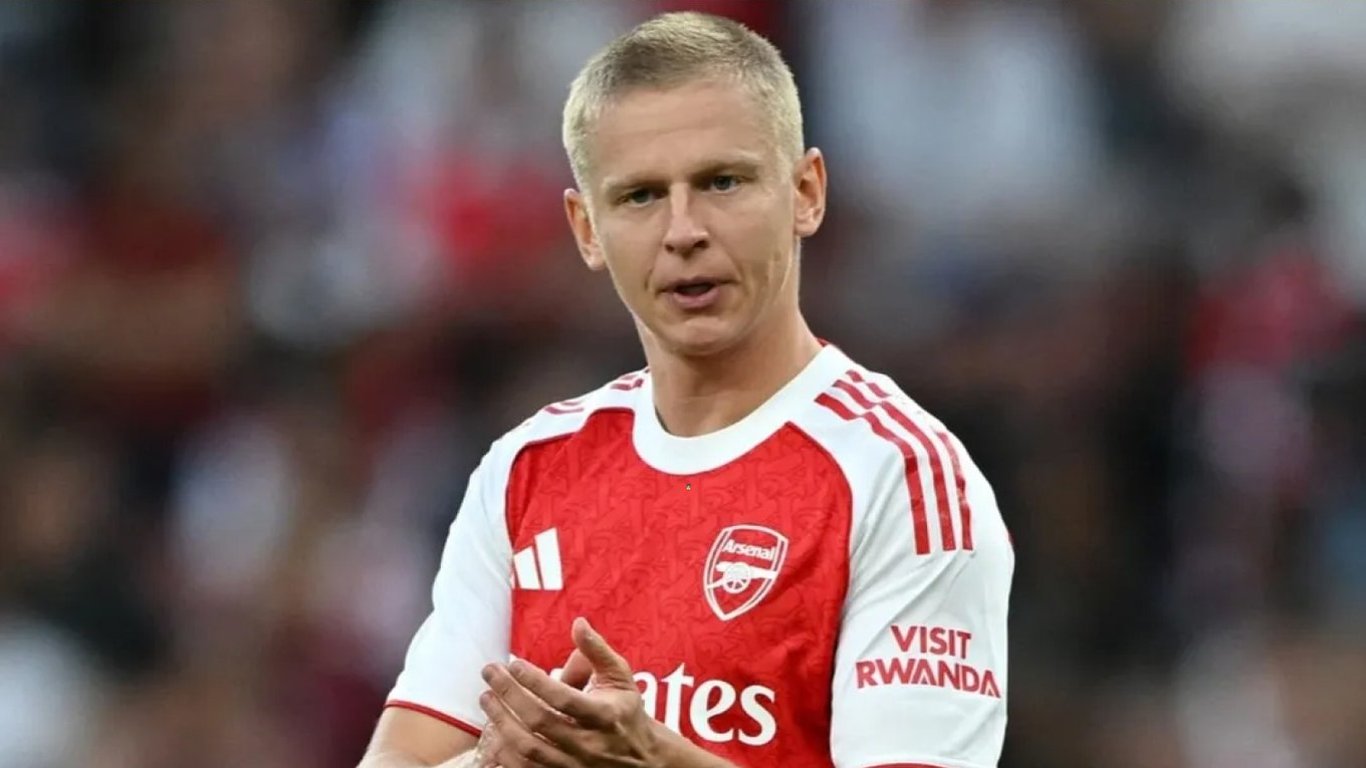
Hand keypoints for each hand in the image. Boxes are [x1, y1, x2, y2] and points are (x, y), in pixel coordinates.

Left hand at [477, 617, 665, 766]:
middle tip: (490, 674)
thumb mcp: (619, 677)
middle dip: (509, 695)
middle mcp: (589, 744)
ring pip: (529, 749)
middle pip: (540, 722)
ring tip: (487, 700)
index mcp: (605, 715)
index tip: (514, 664)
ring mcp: (575, 765)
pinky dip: (505, 755)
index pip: (564, 698)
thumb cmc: (625, 711)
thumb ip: (597, 650)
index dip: (535, 682)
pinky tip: (492, 735)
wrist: (641, 760)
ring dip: (502, 723)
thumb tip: (578, 623)